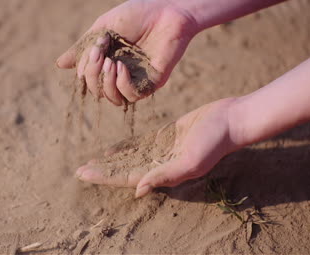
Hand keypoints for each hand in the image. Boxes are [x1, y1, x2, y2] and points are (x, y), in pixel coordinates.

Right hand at [56, 0, 197, 104]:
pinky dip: (122, 84)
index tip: (93, 48)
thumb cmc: (136, 15)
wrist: (166, 11)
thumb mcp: (103, 28)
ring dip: (106, 83)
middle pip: (98, 90)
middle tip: (100, 54)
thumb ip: (83, 47)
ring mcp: (136, 80)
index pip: (89, 78)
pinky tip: (122, 67)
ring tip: (111, 63)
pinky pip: (131, 96)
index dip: (86, 69)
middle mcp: (121, 73)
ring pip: (113, 99)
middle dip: (93, 75)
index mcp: (108, 60)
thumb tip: (60, 64)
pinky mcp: (151, 83)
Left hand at [75, 98, 238, 196]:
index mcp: (163, 173)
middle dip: (102, 171)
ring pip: (129, 157)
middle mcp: (160, 164)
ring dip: (110, 161)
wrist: (230, 120)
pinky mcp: (166, 136)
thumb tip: (137, 190)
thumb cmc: (214, 141)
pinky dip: (125, 148)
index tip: (83, 174)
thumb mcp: (191, 160)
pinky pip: (140, 144)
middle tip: (78, 171)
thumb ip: (165, 175)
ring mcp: (162, 150)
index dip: (105, 176)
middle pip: (124, 169)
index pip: (127, 177)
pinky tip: (112, 149)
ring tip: (90, 162)